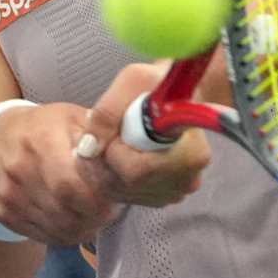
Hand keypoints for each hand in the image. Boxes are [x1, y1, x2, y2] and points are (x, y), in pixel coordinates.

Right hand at [0, 102, 119, 246]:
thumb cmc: (44, 128)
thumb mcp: (72, 118)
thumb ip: (99, 136)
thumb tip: (125, 155)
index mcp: (41, 140)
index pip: (70, 185)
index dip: (97, 201)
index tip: (115, 201)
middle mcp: (20, 169)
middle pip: (64, 211)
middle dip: (94, 218)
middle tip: (110, 213)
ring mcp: (9, 194)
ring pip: (56, 229)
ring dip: (83, 229)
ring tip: (96, 217)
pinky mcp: (3, 213)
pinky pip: (42, 236)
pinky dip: (64, 235)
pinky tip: (75, 222)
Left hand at [73, 62, 213, 208]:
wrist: (180, 93)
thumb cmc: (160, 83)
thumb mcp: (133, 81)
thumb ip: (107, 113)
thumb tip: (88, 149)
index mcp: (189, 155)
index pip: (134, 172)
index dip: (112, 151)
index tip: (114, 128)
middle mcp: (186, 181)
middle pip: (124, 186)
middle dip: (102, 160)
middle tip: (100, 135)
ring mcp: (176, 191)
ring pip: (121, 193)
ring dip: (104, 169)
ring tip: (107, 141)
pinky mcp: (165, 195)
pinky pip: (126, 196)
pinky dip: (112, 177)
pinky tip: (114, 154)